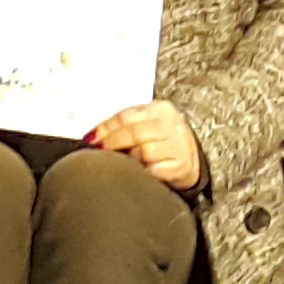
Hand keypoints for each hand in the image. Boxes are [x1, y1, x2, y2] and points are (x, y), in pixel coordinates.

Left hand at [87, 100, 204, 187]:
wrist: (192, 159)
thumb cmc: (163, 141)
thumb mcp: (146, 125)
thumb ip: (123, 127)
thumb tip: (93, 137)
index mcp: (160, 109)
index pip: (126, 116)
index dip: (105, 129)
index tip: (91, 139)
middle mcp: (171, 125)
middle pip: (133, 133)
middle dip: (111, 144)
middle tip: (98, 152)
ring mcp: (177, 146)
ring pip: (143, 152)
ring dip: (129, 160)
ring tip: (126, 163)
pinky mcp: (179, 167)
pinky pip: (152, 172)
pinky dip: (143, 174)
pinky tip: (140, 174)